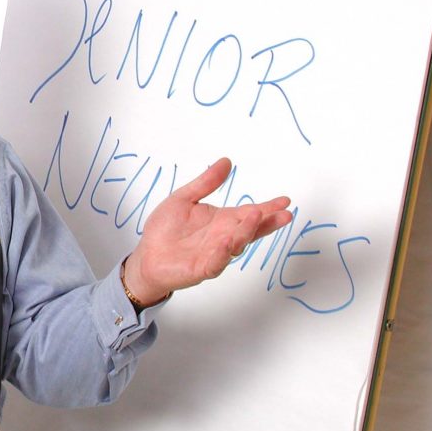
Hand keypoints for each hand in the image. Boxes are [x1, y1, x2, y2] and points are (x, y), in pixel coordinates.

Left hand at [123, 158, 292, 304]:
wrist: (147, 256)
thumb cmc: (165, 230)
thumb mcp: (184, 199)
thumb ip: (205, 183)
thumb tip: (225, 161)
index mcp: (222, 221)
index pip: (249, 213)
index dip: (267, 208)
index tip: (284, 200)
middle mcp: (223, 237)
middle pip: (250, 230)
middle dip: (267, 221)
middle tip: (284, 213)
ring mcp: (215, 254)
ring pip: (236, 244)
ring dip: (246, 231)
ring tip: (255, 216)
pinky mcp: (202, 268)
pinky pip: (215, 261)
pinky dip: (222, 253)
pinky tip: (228, 241)